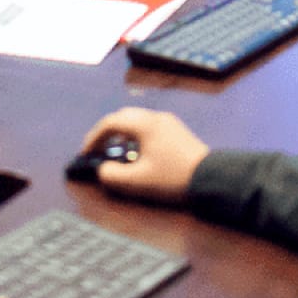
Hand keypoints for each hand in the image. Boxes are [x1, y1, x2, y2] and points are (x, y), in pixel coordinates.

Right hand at [78, 108, 208, 204]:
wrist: (211, 179)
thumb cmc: (172, 179)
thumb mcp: (137, 182)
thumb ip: (113, 176)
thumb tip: (103, 170)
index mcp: (144, 125)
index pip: (110, 123)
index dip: (93, 137)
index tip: (86, 153)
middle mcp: (156, 117)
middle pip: (123, 116)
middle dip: (106, 132)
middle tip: (97, 148)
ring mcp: (168, 122)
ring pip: (137, 119)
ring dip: (122, 133)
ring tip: (116, 152)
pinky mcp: (177, 130)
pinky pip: (149, 125)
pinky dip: (136, 135)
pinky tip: (138, 152)